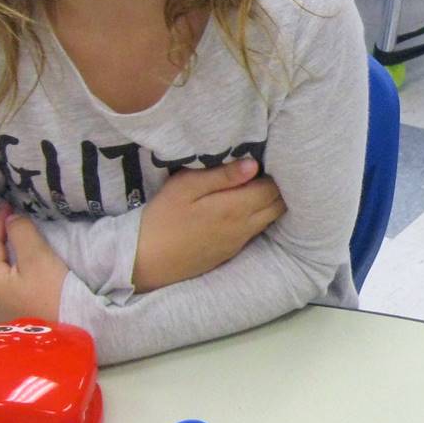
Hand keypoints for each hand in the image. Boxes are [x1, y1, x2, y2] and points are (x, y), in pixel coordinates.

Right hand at [133, 157, 285, 292]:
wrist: (145, 260)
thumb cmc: (162, 217)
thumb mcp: (185, 187)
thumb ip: (222, 175)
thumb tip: (254, 165)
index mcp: (235, 208)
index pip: (272, 189)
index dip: (272, 173)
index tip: (261, 161)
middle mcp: (244, 227)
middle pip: (278, 205)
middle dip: (276, 188)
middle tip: (261, 173)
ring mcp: (238, 242)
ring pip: (269, 220)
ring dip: (268, 203)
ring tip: (251, 188)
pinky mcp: (230, 252)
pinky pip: (255, 232)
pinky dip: (257, 218)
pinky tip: (240, 208)